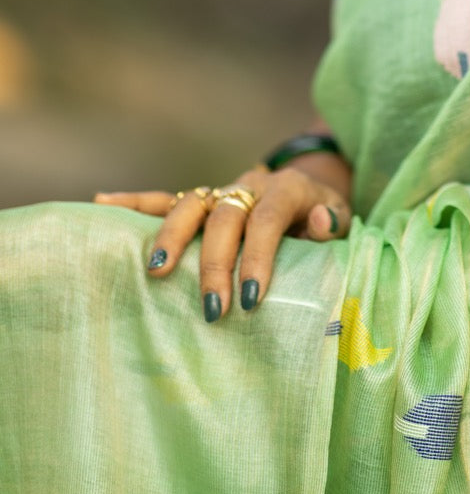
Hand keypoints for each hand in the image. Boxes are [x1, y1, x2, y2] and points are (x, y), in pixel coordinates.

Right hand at [94, 163, 351, 321]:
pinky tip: (103, 203)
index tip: (251, 296)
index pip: (270, 218)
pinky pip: (166, 199)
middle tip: (213, 309)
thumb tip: (321, 223)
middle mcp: (251, 185)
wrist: (312, 190)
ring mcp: (222, 191)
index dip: (260, 254)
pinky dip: (135, 201)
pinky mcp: (202, 200)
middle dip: (216, 263)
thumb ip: (333, 223)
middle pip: (227, 217)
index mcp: (288, 189)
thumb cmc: (325, 218)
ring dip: (172, 237)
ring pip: (191, 205)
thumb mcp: (343, 219)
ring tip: (157, 272)